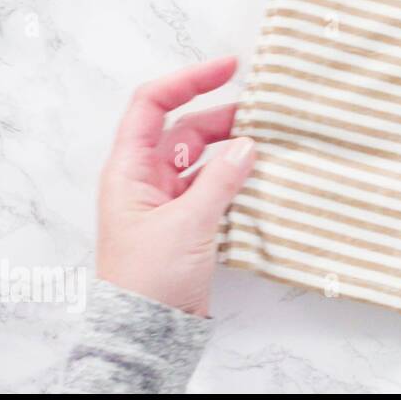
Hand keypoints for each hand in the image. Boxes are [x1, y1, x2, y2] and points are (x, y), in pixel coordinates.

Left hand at [96, 57, 255, 316]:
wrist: (148, 333)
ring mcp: (167, 200)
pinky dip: (237, 177)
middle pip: (185, 129)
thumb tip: (248, 145)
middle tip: (266, 116)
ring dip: (234, 149)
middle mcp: (145, 179)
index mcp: (129, 170)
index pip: (153, 105)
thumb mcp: (188, 224)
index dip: (189, 79)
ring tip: (271, 145)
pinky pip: (214, 185)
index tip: (230, 67)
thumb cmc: (150, 280)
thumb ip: (221, 181)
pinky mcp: (187, 222)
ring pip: (203, 158)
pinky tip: (263, 177)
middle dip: (223, 117)